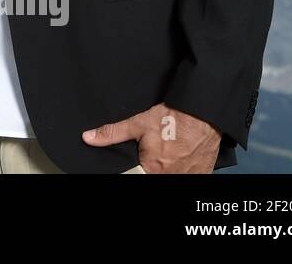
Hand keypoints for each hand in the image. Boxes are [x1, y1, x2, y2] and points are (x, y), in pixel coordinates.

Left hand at [81, 102, 221, 172]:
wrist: (202, 114)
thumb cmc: (173, 119)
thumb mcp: (138, 124)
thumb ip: (112, 133)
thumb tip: (89, 137)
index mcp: (153, 169)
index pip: (136, 176)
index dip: (137, 168)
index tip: (141, 162)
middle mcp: (171, 176)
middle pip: (154, 175)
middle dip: (152, 166)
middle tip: (158, 152)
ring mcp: (188, 177)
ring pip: (171, 176)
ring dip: (168, 168)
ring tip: (169, 153)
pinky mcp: (202, 174)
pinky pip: (188, 177)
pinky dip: (183, 170)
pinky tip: (181, 158)